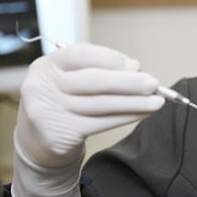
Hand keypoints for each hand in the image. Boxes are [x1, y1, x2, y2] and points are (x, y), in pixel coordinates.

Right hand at [12, 43, 163, 196]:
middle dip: (128, 82)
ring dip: (134, 103)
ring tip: (157, 102)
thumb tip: (135, 67)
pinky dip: (126, 117)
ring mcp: (48, 112)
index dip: (111, 59)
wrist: (38, 141)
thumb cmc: (64, 102)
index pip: (80, 54)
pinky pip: (101, 123)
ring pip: (101, 104)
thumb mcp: (72, 80)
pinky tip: (143, 114)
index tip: (136, 65)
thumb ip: (99, 70)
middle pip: (93, 81)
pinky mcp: (59, 134)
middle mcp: (42, 86)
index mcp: (46, 65)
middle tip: (154, 84)